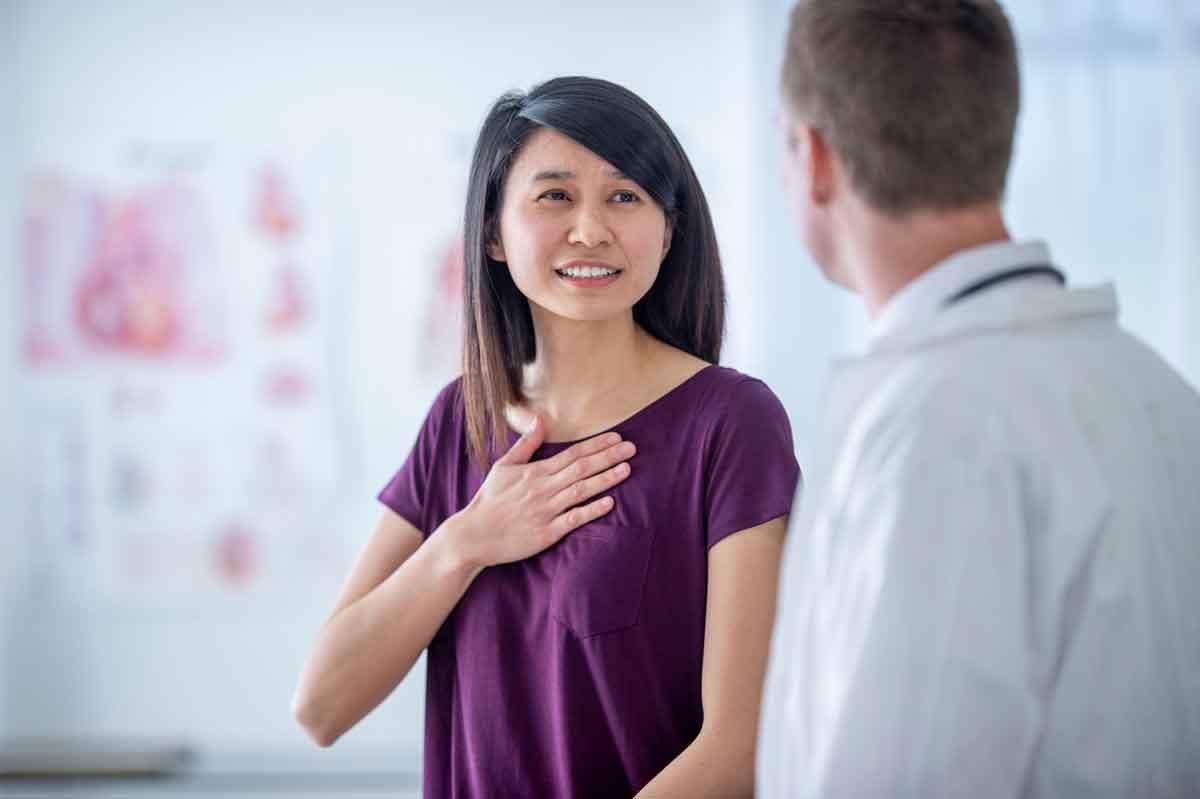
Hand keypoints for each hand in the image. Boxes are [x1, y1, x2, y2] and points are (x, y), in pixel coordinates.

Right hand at [449, 416, 635, 569]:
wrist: (474, 534)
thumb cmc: (490, 499)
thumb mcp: (503, 466)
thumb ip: (525, 444)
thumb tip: (540, 419)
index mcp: (535, 472)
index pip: (572, 454)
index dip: (596, 445)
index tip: (617, 439)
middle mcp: (543, 489)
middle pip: (581, 469)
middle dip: (608, 457)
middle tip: (632, 449)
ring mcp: (545, 511)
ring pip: (581, 491)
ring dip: (605, 479)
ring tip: (627, 469)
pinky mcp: (546, 532)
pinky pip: (573, 519)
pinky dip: (592, 510)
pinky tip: (610, 503)